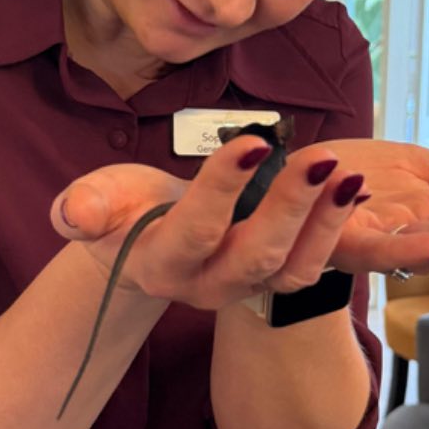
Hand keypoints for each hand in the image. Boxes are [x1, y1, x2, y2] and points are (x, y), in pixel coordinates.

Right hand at [48, 135, 384, 309]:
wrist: (142, 241)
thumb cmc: (121, 211)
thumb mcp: (94, 201)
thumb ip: (84, 206)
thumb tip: (75, 213)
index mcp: (161, 264)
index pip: (195, 229)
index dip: (224, 187)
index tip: (254, 142)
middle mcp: (207, 286)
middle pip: (257, 257)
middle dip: (292, 207)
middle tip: (322, 157)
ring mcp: (246, 287)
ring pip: (294, 269)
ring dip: (327, 223)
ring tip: (349, 174)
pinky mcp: (273, 280)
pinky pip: (312, 265)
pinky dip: (337, 230)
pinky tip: (353, 188)